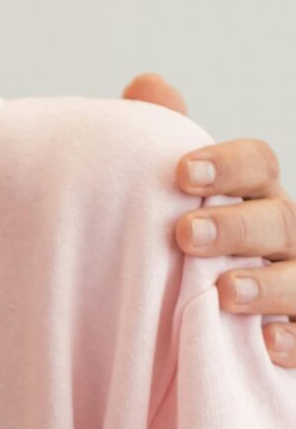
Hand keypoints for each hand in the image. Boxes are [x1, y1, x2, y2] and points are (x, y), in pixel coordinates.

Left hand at [122, 76, 294, 364]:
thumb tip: (148, 84)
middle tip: (185, 236)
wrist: (185, 319)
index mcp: (252, 194)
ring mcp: (295, 282)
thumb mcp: (168, 196)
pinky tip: (265, 344)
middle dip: (237, 226)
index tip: (182, 172)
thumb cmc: (183, 245)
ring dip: (267, 284)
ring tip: (224, 292)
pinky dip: (293, 339)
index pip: (258, 163)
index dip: (228, 165)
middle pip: (279, 219)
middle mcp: (282, 234)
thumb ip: (160, 141)